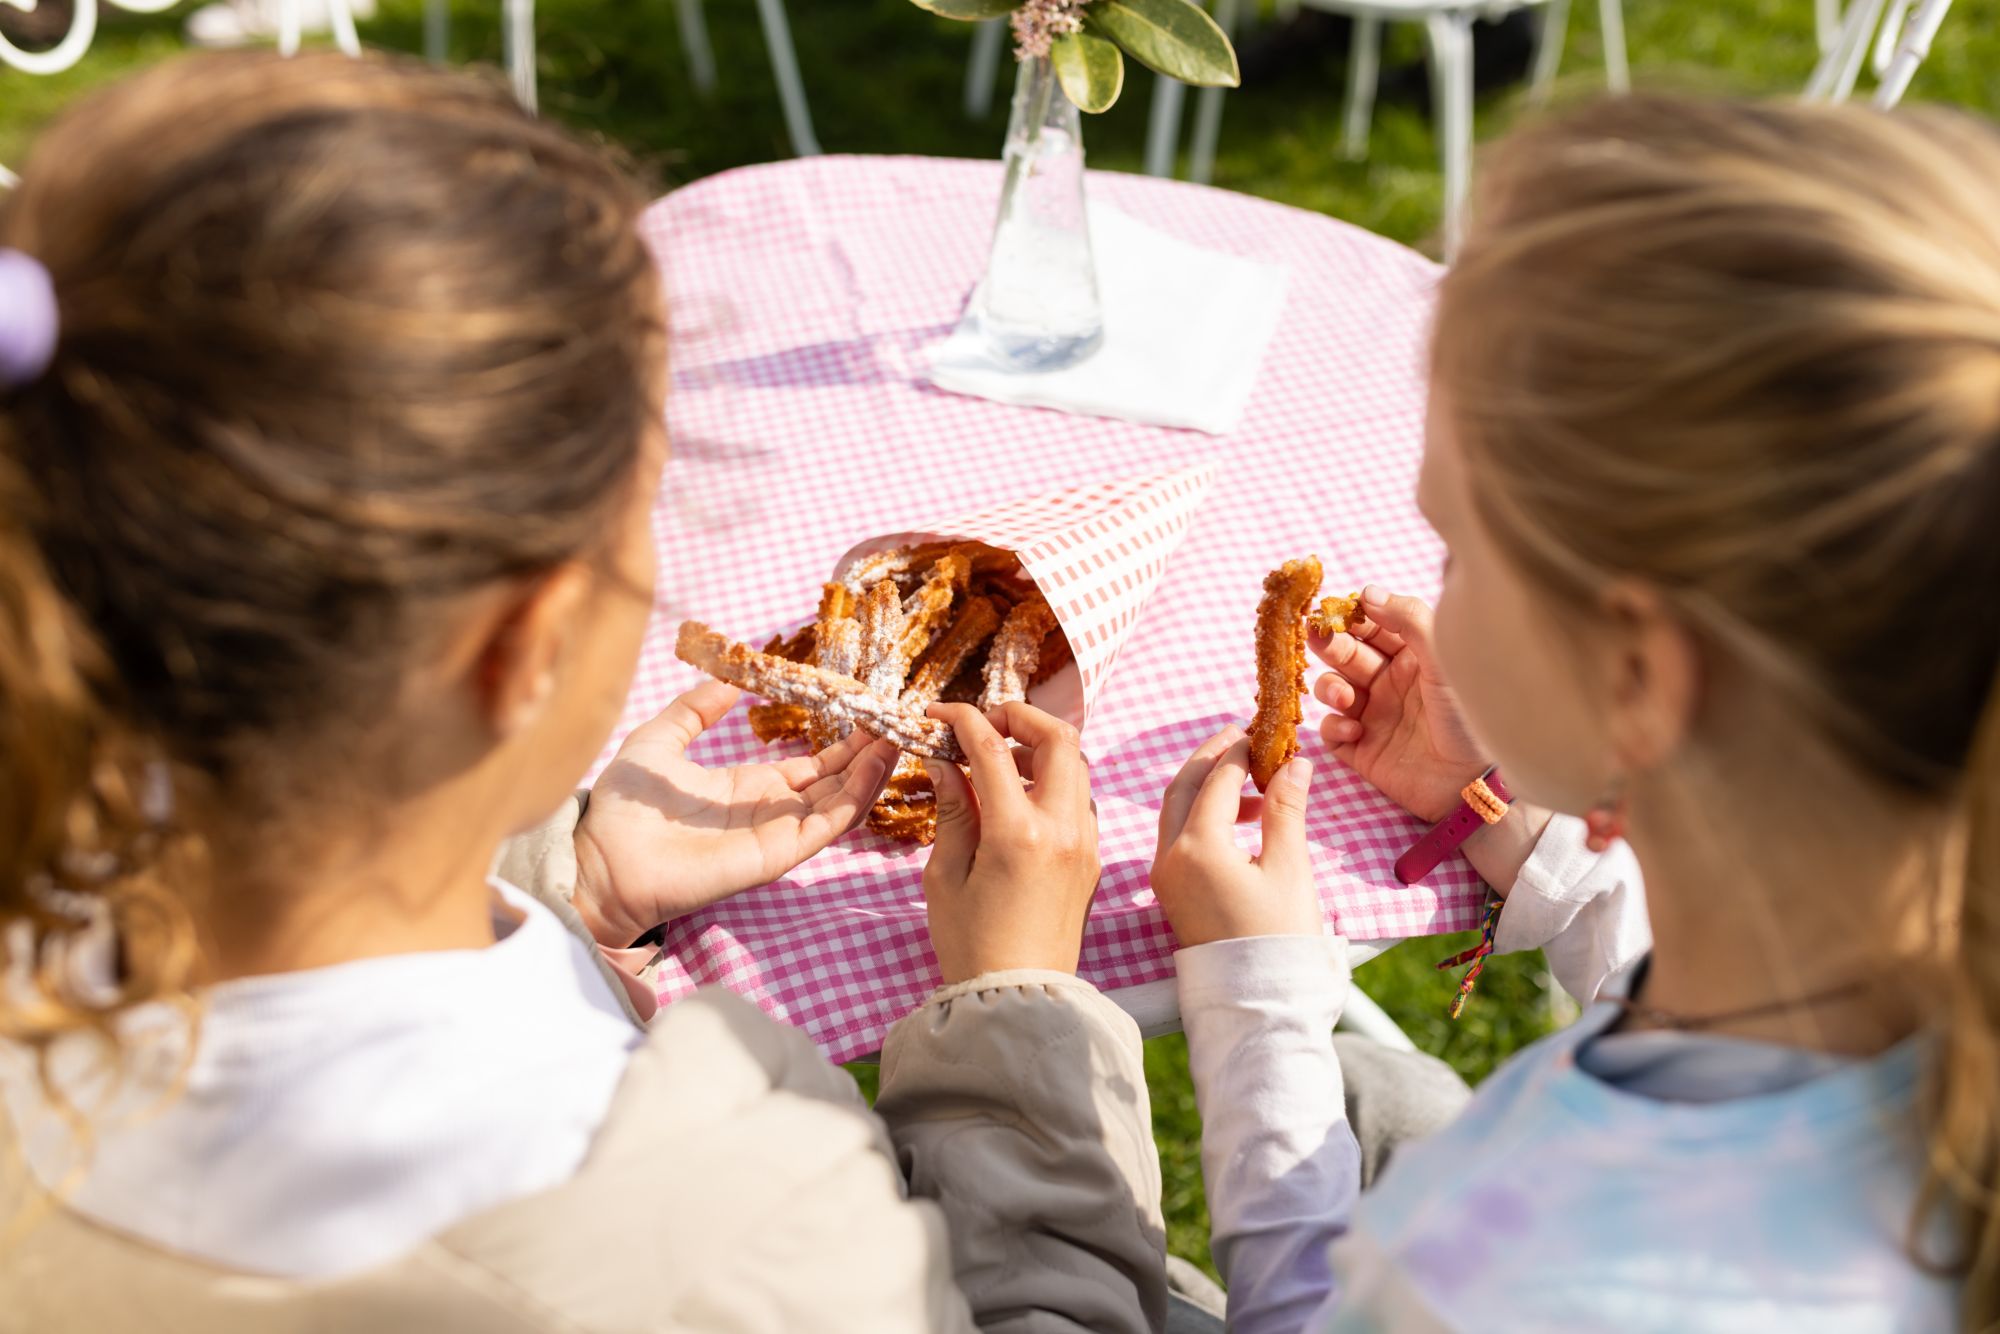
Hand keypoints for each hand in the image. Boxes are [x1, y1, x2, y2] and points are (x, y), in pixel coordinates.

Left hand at [573, 681, 897, 944]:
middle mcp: (768, 812)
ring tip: (895, 738)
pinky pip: (826, 825)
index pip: (809, 767)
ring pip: (839, 804)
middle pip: (834, 784)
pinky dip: (856, 797)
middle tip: (896, 722)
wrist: (599, 857)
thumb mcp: (659, 740)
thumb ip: (694, 710)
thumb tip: (726, 678)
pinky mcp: (776, 854)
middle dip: (866, 755)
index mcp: (746, 787)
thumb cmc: (623, 807)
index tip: (867, 715)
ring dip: (870, 773)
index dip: (840, 744)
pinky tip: (874, 765)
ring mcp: (775, 834)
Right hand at [921, 702, 1100, 983]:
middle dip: (1020, 716)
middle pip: (1059, 738)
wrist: (1020, 1000)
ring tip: (998, 761)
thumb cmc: (971, 945)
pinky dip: (1054, 780)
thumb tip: (947, 763)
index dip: (963, 719)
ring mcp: (1085, 843)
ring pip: (1078, 765)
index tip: (938, 714)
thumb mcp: (946, 876)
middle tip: (983, 723)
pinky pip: (1081, 799)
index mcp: (1019, 833)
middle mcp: (1063, 829)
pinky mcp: (1092, 860)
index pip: (994, 748)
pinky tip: (1020, 798)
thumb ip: (953, 811)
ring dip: (1041, 747)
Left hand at [1150, 726, 1323, 946]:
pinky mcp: (1169, 892)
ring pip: (1175, 810)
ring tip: (1253, 780)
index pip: (1217, 780)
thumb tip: (1295, 763)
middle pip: (1183, 786)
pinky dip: (1201, 815)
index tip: (1265, 734)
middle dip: (1211, 758)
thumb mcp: (1290, 867)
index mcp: (1197, 847)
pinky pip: (1177, 836)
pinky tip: (1240, 818)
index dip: (1242, 752)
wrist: (1259, 1001)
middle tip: (1242, 737)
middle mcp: (1169, 857)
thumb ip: (1286, 809)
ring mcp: (1164, 876)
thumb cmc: (1281, 937)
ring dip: (1207, 786)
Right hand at [1313, 586, 1488, 823]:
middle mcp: (1390, 683)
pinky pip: (1331, 730)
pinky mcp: (1362, 750)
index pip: (1372, 626)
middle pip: (1346, 653)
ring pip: (1331, 689)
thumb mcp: (1444, 657)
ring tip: (1345, 697)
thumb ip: (1408, 619)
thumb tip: (1366, 591)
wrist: (1473, 782)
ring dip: (1329, 687)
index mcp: (1412, 657)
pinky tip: (1355, 731)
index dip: (1351, 617)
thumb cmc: (1468, 716)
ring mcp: (1374, 716)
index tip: (1335, 610)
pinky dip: (1334, 726)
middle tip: (1319, 638)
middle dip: (1331, 645)